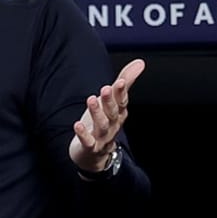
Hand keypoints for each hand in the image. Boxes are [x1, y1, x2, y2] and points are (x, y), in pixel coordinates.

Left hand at [69, 58, 144, 173]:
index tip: (120, 82)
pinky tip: (77, 125)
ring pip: (101, 125)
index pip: (122, 102)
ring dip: (97, 113)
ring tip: (91, 100)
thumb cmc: (103, 124)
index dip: (121, 93)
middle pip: (112, 112)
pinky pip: (87, 141)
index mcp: (118, 114)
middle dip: (109, 101)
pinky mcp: (89, 147)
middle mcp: (113, 125)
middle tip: (105, 89)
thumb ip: (124, 83)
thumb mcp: (113, 103)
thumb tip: (140, 62)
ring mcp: (102, 137)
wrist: (94, 155)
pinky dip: (83, 134)